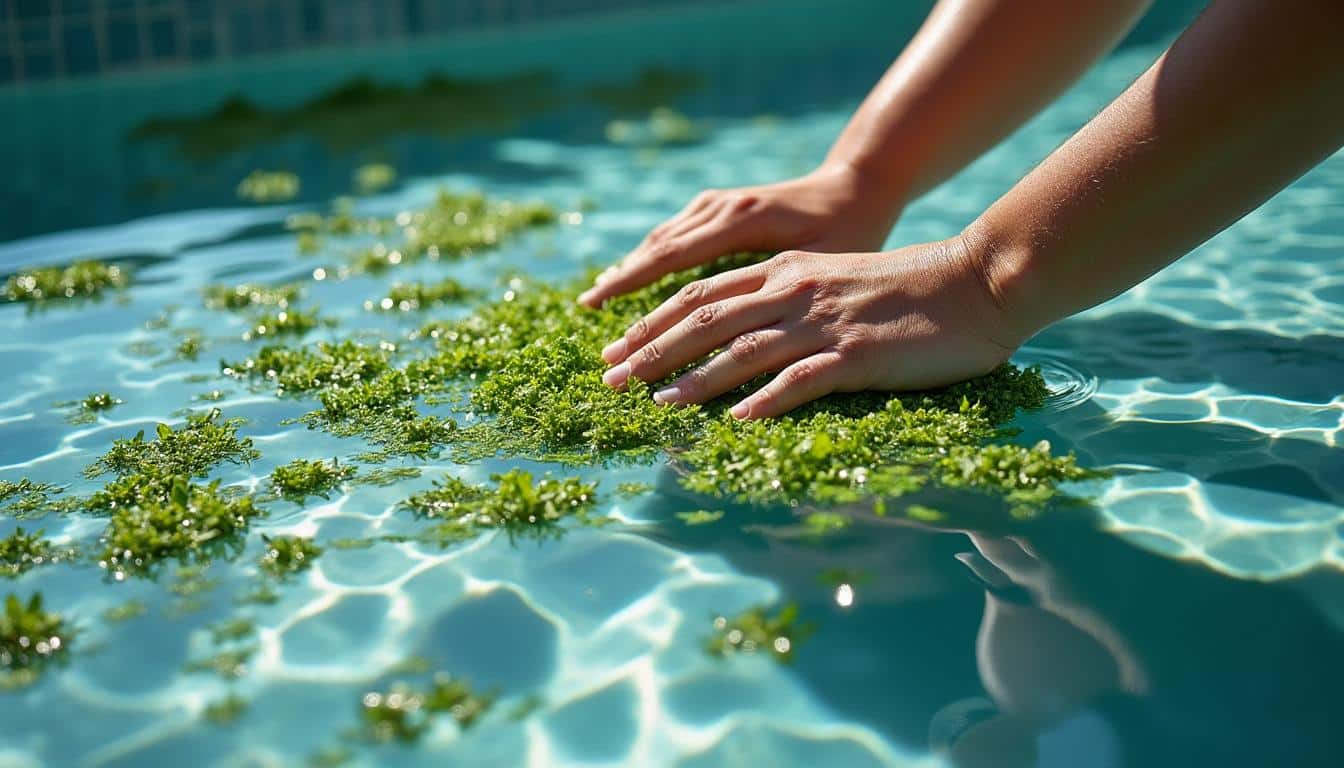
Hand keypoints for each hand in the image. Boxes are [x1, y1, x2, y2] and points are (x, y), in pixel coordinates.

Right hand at [578, 161, 900, 306]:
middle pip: (656, 252)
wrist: (860, 182)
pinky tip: (631, 278)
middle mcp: (720, 207)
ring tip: (599, 305)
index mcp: (741, 219)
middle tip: (595, 332)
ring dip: (629, 274)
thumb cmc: (853, 229)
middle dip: (621, 290)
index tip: (599, 316)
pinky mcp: (719, 207)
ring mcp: (716, 203)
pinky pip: (672, 235)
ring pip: (660, 241)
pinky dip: (648, 258)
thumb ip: (782, 291)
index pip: (671, 258)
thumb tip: (741, 334)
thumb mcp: (826, 262)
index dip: (631, 288)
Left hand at [598, 239, 1021, 418]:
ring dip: (692, 379)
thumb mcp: (834, 278)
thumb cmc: (908, 288)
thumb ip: (787, 297)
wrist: (976, 281)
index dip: (652, 321)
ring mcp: (824, 323)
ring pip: (741, 350)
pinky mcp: (857, 356)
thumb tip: (741, 332)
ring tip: (654, 404)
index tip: (616, 346)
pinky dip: (762, 402)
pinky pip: (799, 381)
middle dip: (651, 351)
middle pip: (705, 320)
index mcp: (785, 270)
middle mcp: (794, 291)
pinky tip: (732, 423)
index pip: (701, 294)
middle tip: (610, 380)